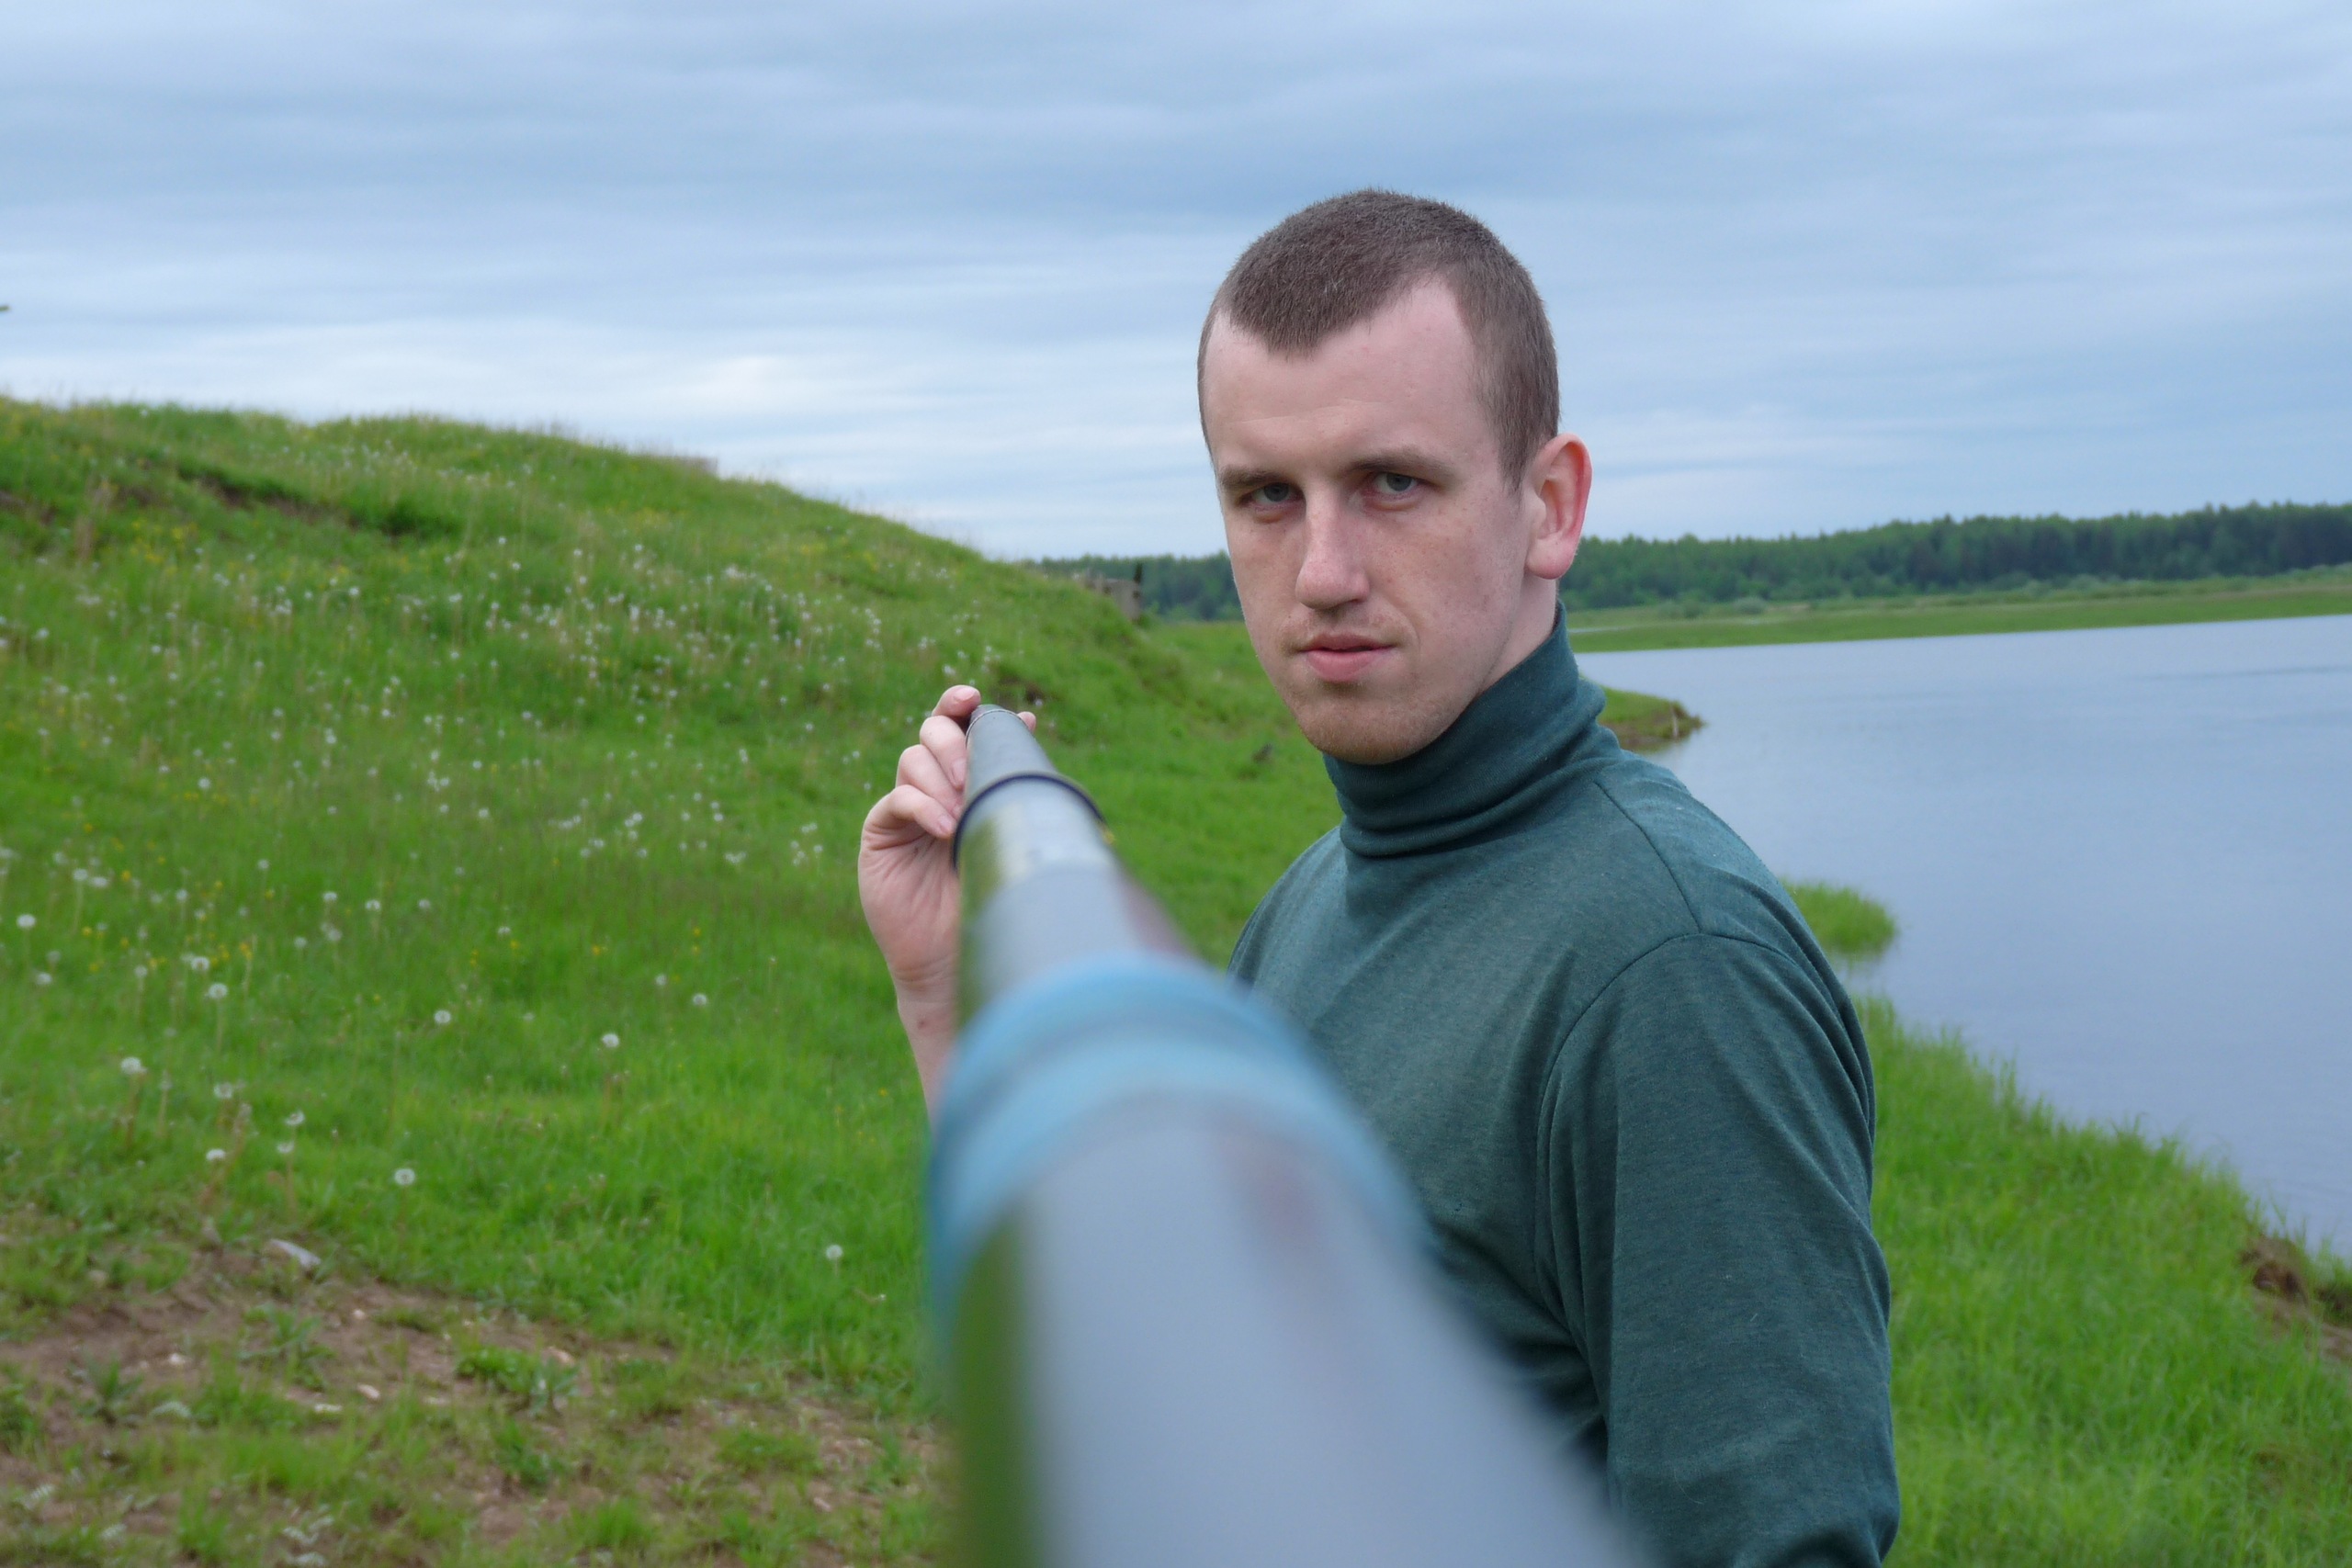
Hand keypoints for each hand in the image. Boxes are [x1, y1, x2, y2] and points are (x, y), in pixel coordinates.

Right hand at [857, 685, 1033, 1112]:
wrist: (962, 955)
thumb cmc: (995, 892)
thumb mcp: (1008, 829)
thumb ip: (1010, 779)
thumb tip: (1028, 722)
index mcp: (968, 778)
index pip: (957, 725)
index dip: (959, 704)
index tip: (973, 697)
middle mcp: (935, 786)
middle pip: (933, 732)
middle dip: (954, 743)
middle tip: (972, 774)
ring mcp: (906, 808)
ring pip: (912, 759)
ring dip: (941, 777)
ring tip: (962, 813)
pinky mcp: (882, 833)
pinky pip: (897, 800)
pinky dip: (922, 806)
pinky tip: (945, 828)